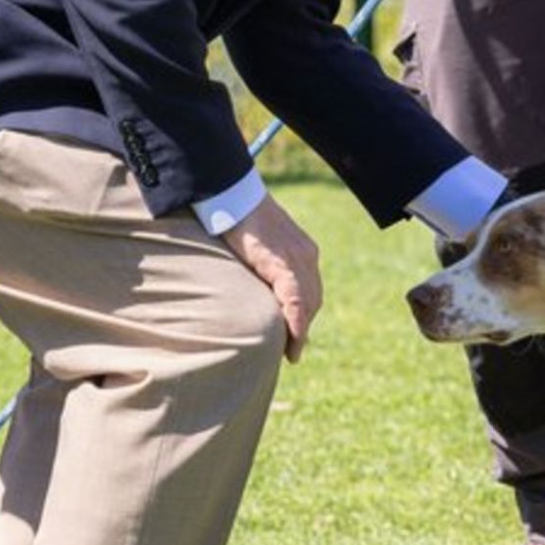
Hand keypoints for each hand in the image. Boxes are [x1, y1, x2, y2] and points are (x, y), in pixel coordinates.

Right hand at [220, 194, 321, 362]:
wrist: (232, 192)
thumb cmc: (237, 213)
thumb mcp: (256, 241)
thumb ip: (261, 261)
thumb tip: (252, 279)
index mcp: (302, 250)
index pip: (310, 290)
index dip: (304, 315)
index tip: (296, 336)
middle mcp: (306, 255)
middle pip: (313, 300)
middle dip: (304, 327)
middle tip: (293, 350)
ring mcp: (297, 258)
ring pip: (307, 304)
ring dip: (301, 331)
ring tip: (291, 352)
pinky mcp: (282, 263)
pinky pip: (294, 299)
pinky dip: (296, 321)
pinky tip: (293, 339)